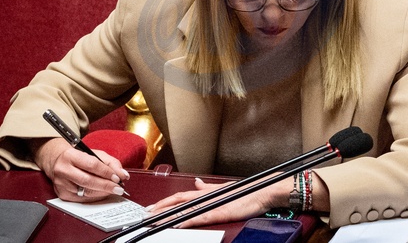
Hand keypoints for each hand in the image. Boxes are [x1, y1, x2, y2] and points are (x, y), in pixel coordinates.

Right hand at [29, 137, 130, 201]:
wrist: (56, 161)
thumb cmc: (78, 156)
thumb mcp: (94, 153)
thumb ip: (110, 162)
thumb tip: (123, 175)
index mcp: (70, 155)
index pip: (91, 165)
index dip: (106, 172)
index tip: (118, 177)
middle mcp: (63, 170)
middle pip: (88, 181)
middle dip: (106, 185)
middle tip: (119, 188)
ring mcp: (61, 184)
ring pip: (85, 192)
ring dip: (102, 193)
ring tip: (113, 191)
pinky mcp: (62, 194)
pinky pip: (82, 199)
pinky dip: (95, 197)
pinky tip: (102, 194)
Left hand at [147, 177, 288, 227]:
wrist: (261, 191)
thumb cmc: (246, 193)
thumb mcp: (223, 189)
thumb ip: (208, 188)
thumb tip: (197, 183)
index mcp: (205, 192)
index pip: (179, 195)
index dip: (164, 201)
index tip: (152, 207)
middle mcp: (205, 197)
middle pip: (176, 201)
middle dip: (160, 208)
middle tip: (145, 215)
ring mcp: (210, 205)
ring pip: (183, 210)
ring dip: (168, 216)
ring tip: (154, 221)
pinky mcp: (217, 213)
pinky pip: (197, 218)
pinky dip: (185, 221)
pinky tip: (176, 224)